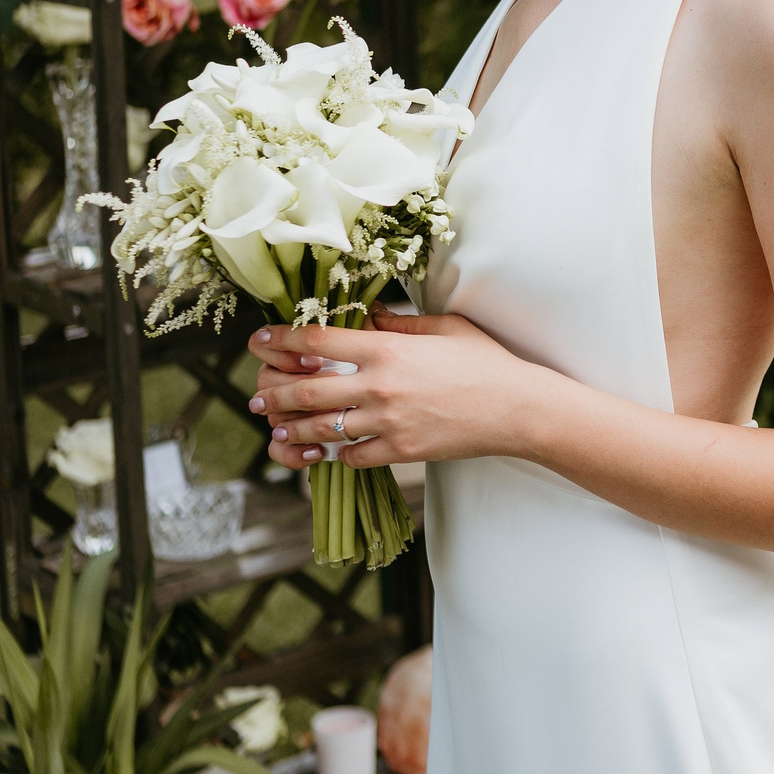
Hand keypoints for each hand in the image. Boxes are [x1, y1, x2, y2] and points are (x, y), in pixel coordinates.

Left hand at [247, 312, 549, 468]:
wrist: (518, 408)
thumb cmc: (485, 361)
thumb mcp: (443, 327)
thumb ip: (398, 322)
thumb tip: (366, 316)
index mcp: (387, 349)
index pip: (316, 342)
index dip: (280, 340)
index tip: (260, 340)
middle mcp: (380, 386)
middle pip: (305, 391)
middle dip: (271, 393)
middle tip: (256, 395)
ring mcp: (388, 423)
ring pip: (320, 430)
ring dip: (292, 429)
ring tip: (278, 428)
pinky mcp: (400, 452)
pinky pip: (352, 457)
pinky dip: (338, 454)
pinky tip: (333, 449)